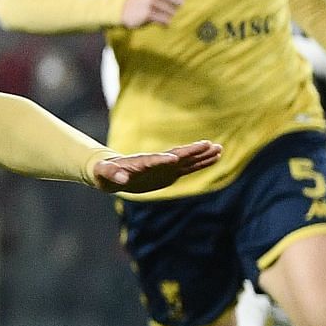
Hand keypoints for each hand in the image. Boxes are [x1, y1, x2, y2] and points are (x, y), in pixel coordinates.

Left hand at [90, 141, 221, 192]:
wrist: (112, 171)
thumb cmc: (106, 172)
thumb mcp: (105, 174)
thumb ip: (112, 175)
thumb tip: (121, 180)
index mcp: (141, 162)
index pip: (154, 160)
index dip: (163, 160)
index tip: (175, 158)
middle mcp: (156, 161)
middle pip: (176, 155)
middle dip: (192, 151)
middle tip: (209, 145)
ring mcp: (165, 166)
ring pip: (187, 159)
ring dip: (202, 155)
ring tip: (219, 148)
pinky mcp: (171, 172)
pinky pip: (189, 166)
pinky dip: (202, 162)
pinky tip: (216, 157)